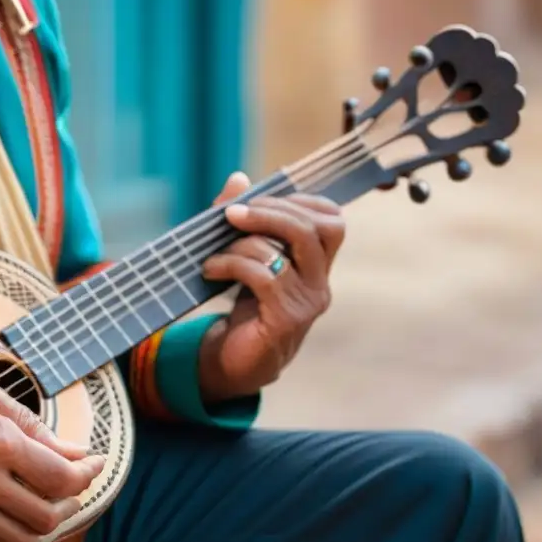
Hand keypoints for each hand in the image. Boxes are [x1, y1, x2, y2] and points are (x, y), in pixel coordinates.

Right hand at [0, 364, 104, 541]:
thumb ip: (26, 421)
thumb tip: (67, 447)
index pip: (63, 476)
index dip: (89, 473)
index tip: (95, 461)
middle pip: (52, 514)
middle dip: (74, 499)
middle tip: (76, 480)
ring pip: (26, 539)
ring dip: (48, 524)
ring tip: (51, 500)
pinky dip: (17, 531)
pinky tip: (18, 508)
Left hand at [198, 173, 345, 401]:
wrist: (234, 363)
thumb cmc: (243, 307)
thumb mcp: (242, 257)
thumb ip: (240, 221)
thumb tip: (238, 178)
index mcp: (316, 265)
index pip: (332, 219)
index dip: (299, 200)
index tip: (257, 201)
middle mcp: (320, 283)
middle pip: (316, 228)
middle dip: (271, 212)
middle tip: (232, 214)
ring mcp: (307, 303)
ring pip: (284, 250)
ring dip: (243, 242)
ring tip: (214, 251)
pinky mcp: (285, 320)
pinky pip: (263, 276)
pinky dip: (231, 264)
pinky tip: (210, 270)